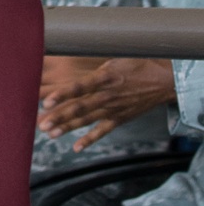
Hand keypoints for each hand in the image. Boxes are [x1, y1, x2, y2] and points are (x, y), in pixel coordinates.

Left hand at [37, 56, 174, 150]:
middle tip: (41, 124)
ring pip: (86, 120)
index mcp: (105, 77)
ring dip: (68, 128)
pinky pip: (102, 131)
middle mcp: (107, 95)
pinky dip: (90, 140)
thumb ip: (93, 66)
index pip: (80, 87)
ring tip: (50, 134)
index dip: (63, 94)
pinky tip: (77, 148)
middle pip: (79, 107)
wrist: (164, 81)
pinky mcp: (119, 119)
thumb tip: (68, 57)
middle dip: (59, 117)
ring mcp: (113, 109)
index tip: (46, 101)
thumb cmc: (136, 64)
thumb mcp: (114, 58)